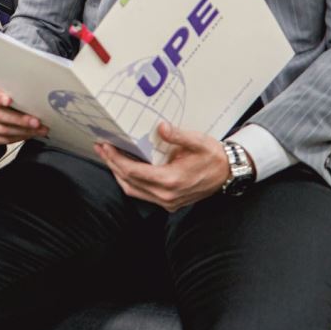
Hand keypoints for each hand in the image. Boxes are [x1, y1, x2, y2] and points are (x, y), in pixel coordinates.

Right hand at [0, 80, 48, 144]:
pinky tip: (27, 134)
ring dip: (23, 131)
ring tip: (38, 130)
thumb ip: (14, 90)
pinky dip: (17, 138)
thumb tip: (36, 95)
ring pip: (1, 130)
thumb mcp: (7, 89)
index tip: (10, 101)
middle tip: (36, 122)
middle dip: (19, 120)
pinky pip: (0, 140)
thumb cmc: (4, 97)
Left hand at [94, 121, 230, 211]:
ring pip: (133, 190)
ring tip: (108, 157)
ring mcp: (167, 201)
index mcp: (171, 180)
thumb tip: (161, 127)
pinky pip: (142, 194)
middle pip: (128, 182)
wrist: (229, 174)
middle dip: (112, 164)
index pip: (134, 172)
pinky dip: (130, 181)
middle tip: (101, 148)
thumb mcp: (198, 142)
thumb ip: (178, 136)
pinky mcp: (169, 202)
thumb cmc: (213, 157)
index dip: (116, 159)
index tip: (106, 146)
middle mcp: (166, 195)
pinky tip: (125, 168)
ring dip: (118, 174)